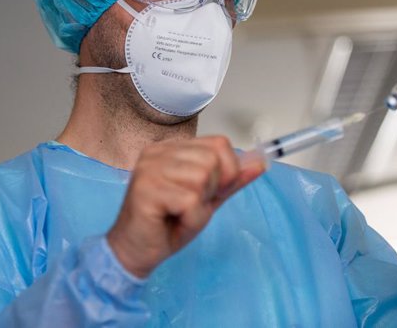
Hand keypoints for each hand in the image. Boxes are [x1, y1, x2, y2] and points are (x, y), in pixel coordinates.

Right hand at [106, 136, 264, 277]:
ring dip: (199, 207)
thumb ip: (231, 180)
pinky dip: (191, 219)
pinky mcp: (146, 189)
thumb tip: (260, 163)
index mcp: (172, 148)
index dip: (227, 171)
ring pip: (202, 178)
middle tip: (190, 206)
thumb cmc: (167, 224)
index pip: (219, 143)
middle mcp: (158, 152)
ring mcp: (149, 168)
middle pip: (212, 160)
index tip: (211, 193)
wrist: (136, 252)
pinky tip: (173, 222)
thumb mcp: (206, 199)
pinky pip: (190, 200)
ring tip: (179, 214)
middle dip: (211, 190)